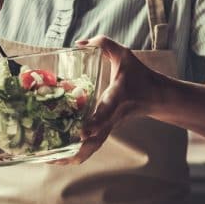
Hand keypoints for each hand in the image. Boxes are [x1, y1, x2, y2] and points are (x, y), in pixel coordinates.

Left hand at [50, 35, 164, 164]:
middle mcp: (112, 118)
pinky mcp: (106, 131)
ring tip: (49, 160)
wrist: (155, 96)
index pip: (106, 112)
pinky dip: (75, 155)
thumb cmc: (138, 75)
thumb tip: (79, 43)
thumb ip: (103, 43)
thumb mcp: (124, 54)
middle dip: (76, 151)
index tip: (82, 133)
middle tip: (53, 156)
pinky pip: (90, 147)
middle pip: (95, 141)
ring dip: (72, 157)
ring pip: (92, 149)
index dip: (95, 123)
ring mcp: (109, 127)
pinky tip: (57, 157)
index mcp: (117, 99)